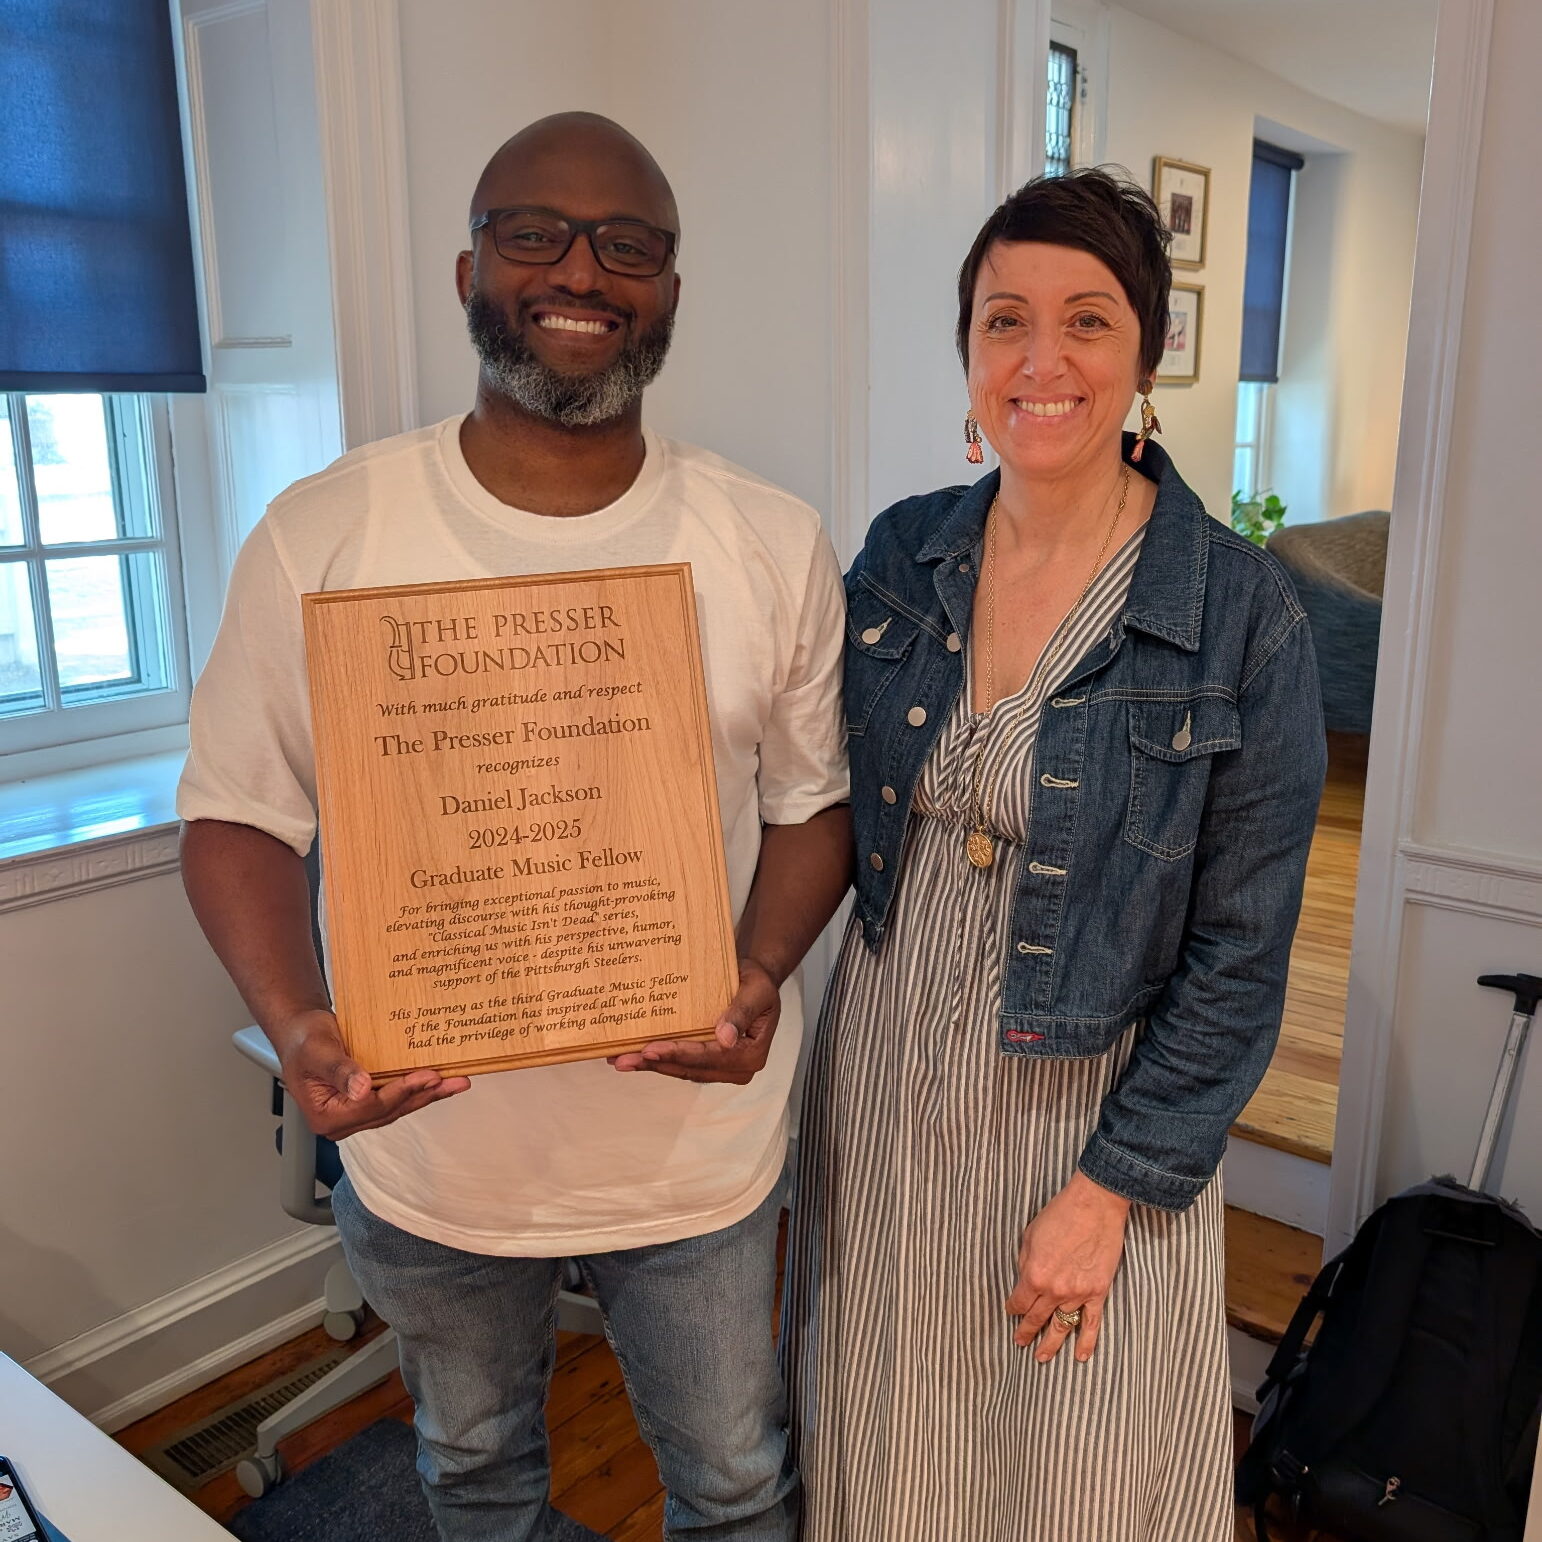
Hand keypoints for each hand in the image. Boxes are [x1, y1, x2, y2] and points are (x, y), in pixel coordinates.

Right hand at [273, 1007, 469, 1138]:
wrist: (301, 1031)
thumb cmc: (303, 1039)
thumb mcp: (319, 1051)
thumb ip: (339, 1070)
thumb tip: (361, 1089)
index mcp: (325, 1117)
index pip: (372, 1108)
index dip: (401, 1092)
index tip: (427, 1076)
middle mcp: (341, 1122)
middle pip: (389, 1111)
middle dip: (424, 1095)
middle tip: (454, 1081)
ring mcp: (354, 1115)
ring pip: (397, 1107)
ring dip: (427, 1095)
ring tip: (457, 1083)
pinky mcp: (365, 1104)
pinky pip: (395, 1099)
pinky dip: (417, 1090)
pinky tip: (439, 1082)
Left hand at [609, 958, 781, 1083]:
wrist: (755, 981)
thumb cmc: (758, 983)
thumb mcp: (756, 991)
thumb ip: (742, 1012)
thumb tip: (725, 1039)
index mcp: (751, 1055)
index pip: (709, 1057)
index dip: (679, 1054)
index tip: (651, 1049)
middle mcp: (737, 1068)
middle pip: (691, 1068)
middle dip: (656, 1064)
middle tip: (624, 1059)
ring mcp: (721, 1068)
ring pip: (681, 1069)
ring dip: (651, 1065)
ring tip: (620, 1060)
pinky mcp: (708, 1063)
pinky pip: (680, 1063)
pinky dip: (658, 1060)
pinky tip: (634, 1056)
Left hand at [1005, 1171, 1130, 1362]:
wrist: (1095, 1206)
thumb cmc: (1060, 1215)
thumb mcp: (1030, 1235)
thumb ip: (1025, 1262)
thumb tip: (1025, 1278)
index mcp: (1033, 1274)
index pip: (1018, 1302)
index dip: (1013, 1308)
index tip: (1011, 1311)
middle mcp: (1054, 1290)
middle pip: (1037, 1318)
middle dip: (1026, 1332)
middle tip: (1021, 1342)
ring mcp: (1077, 1294)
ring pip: (1062, 1326)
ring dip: (1051, 1343)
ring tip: (1041, 1357)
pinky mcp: (1097, 1293)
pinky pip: (1091, 1324)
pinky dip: (1086, 1342)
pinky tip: (1079, 1356)